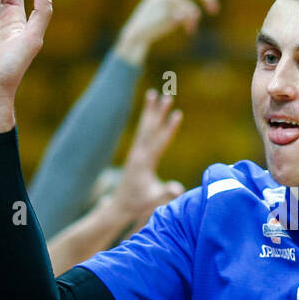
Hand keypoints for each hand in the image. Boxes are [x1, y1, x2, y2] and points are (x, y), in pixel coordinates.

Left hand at [111, 88, 183, 224]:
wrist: (120, 206)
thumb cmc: (138, 204)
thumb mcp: (153, 200)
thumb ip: (164, 193)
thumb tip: (178, 188)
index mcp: (144, 163)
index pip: (159, 141)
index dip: (169, 128)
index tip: (178, 114)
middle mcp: (138, 153)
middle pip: (150, 128)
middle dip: (159, 112)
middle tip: (167, 96)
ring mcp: (135, 152)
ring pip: (144, 127)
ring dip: (150, 111)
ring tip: (153, 94)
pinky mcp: (135, 154)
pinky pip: (142, 133)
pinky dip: (146, 120)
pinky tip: (149, 112)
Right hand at [116, 0, 218, 64]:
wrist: (141, 29)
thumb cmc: (161, 13)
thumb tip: (210, 0)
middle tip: (214, 11)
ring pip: (193, 5)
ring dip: (196, 14)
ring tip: (194, 24)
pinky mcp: (170, 8)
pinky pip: (189, 16)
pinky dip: (190, 24)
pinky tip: (187, 29)